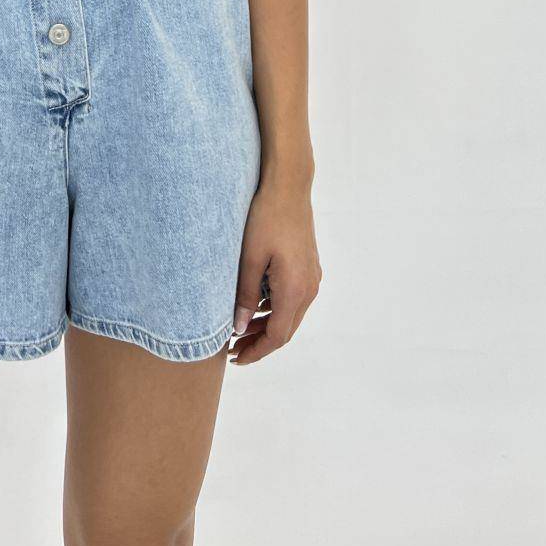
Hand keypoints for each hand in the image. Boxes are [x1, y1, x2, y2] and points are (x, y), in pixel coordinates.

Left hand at [228, 178, 320, 366]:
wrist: (289, 186)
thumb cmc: (266, 217)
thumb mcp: (249, 258)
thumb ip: (246, 296)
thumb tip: (240, 328)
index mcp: (295, 290)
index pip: (277, 336)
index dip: (256, 351)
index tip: (236, 358)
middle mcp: (309, 288)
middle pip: (286, 329)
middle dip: (260, 342)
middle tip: (233, 349)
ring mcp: (312, 277)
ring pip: (290, 314)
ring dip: (267, 326)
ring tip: (240, 329)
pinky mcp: (309, 267)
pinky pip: (293, 298)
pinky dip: (275, 309)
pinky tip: (255, 304)